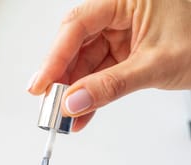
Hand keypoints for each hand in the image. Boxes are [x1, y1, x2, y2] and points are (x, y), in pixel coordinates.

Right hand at [27, 0, 190, 130]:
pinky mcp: (124, 55)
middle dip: (62, 80)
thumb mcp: (154, 64)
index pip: (77, 26)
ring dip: (75, 93)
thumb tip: (76, 102)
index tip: (41, 86)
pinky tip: (82, 114)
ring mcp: (120, 36)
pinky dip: (92, 96)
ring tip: (65, 118)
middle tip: (50, 107)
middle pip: (76, 46)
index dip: (55, 58)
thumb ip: (112, 85)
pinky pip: (101, 75)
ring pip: (86, 64)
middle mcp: (118, 15)